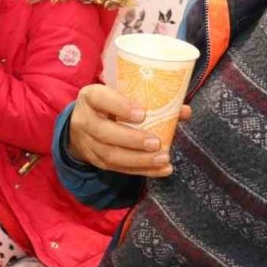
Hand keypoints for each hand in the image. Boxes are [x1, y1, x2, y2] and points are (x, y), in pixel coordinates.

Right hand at [66, 85, 190, 177]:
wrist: (82, 125)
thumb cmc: (108, 105)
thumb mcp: (120, 95)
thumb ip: (150, 101)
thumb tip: (184, 111)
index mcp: (90, 97)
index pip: (100, 98)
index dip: (120, 106)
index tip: (142, 113)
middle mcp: (84, 120)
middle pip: (103, 132)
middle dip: (132, 139)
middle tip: (156, 142)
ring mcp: (88, 143)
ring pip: (110, 155)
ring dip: (139, 159)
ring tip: (163, 158)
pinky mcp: (96, 160)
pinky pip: (118, 169)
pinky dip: (141, 170)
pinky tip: (161, 170)